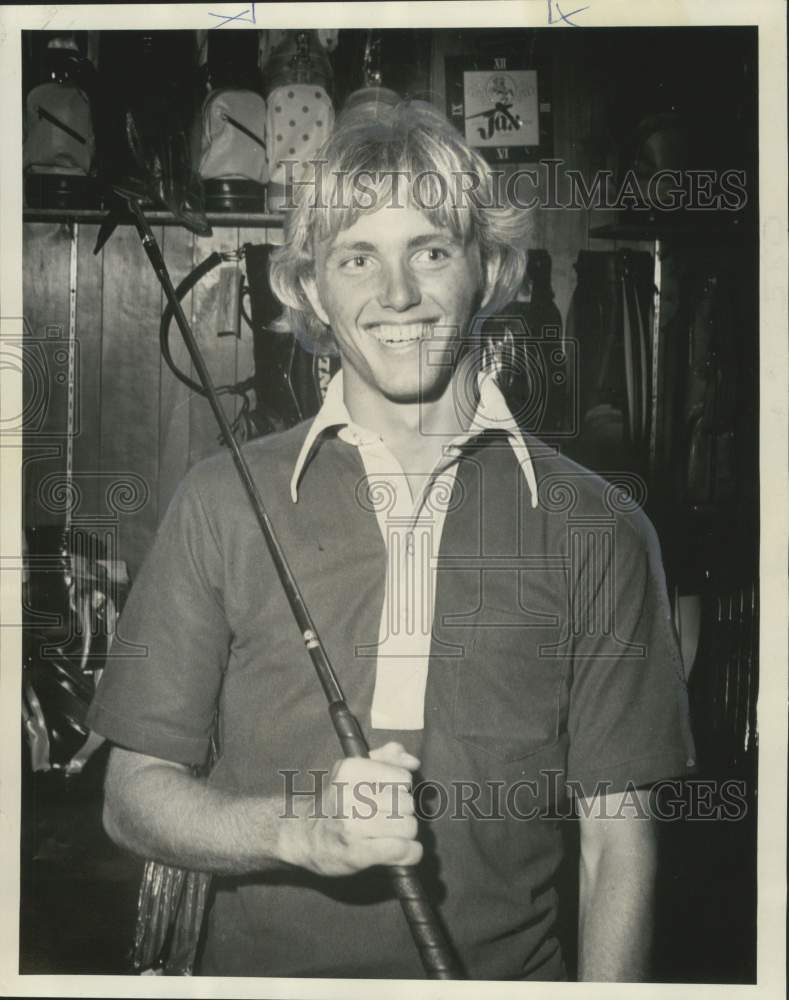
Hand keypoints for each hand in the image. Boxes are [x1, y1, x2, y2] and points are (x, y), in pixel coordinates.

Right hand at [282, 742, 422, 876]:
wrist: (302, 834)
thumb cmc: (335, 800)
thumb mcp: (353, 770)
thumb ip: (386, 758)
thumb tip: (413, 761)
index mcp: (350, 769)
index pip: (402, 777)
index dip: (401, 787)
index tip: (387, 794)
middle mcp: (349, 795)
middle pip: (407, 803)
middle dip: (404, 812)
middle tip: (388, 816)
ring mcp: (352, 826)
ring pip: (408, 827)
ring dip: (405, 833)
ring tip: (391, 833)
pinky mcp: (356, 854)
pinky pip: (402, 850)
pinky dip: (409, 853)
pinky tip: (401, 850)